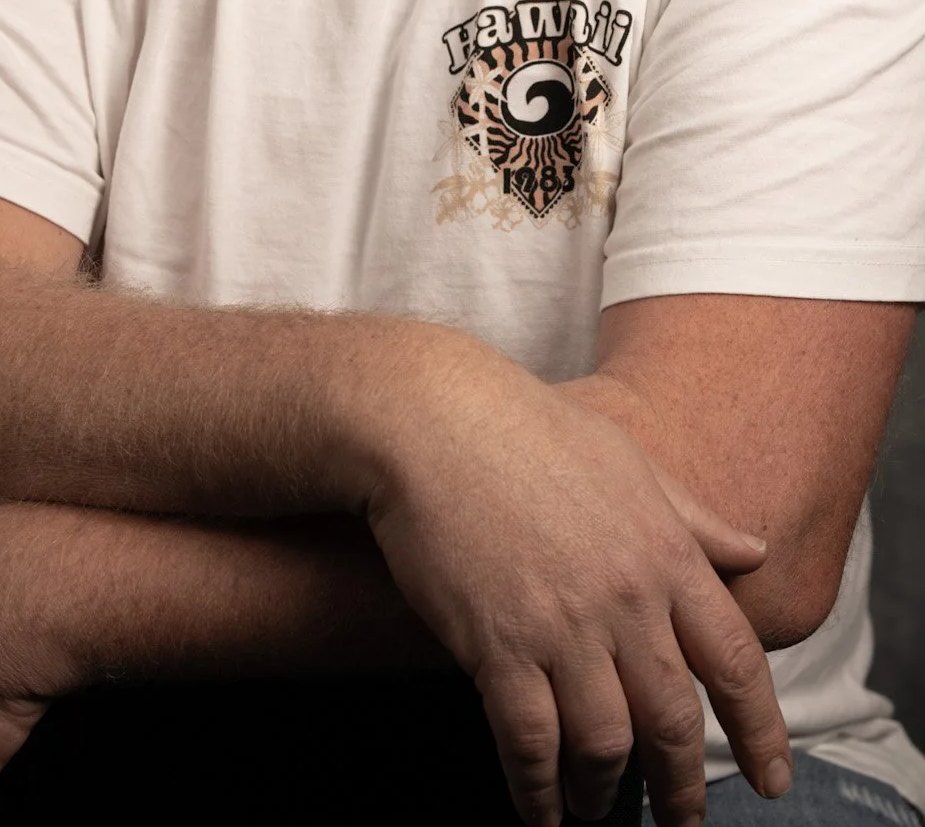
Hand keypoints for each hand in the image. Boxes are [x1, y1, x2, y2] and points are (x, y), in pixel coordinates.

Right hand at [364, 342, 789, 826]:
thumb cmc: (529, 429)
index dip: (761, 731)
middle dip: (682, 785)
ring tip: (597, 806)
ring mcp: (562, 626)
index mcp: (666, 552)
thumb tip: (755, 549)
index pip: (736, 660)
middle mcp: (625, 598)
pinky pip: (530, 743)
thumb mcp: (627, 460)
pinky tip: (539, 809)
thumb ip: (693, 517)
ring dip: (605, 792)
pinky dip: (538, 791)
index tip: (772, 779)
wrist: (434, 419)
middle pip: (674, 720)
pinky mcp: (498, 645)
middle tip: (681, 819)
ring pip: (605, 744)